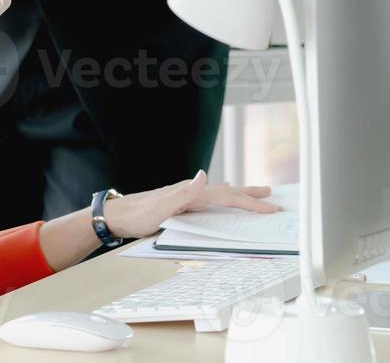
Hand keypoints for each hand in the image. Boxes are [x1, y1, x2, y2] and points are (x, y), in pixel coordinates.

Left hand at [101, 170, 278, 238]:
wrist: (117, 215)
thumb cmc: (137, 214)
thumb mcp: (160, 207)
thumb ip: (183, 192)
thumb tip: (204, 175)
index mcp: (192, 194)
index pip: (228, 198)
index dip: (251, 204)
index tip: (271, 209)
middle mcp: (191, 192)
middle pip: (227, 192)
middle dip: (250, 195)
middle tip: (272, 195)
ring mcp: (186, 198)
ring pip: (219, 195)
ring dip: (238, 195)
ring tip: (253, 193)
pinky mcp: (180, 205)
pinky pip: (208, 200)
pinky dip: (221, 197)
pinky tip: (220, 194)